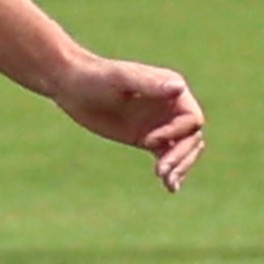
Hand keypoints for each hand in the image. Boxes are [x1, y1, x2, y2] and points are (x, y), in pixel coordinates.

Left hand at [57, 55, 204, 191]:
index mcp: (173, 89)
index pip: (191, 119)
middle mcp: (171, 107)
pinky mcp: (147, 139)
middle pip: (191, 138)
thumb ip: (149, 84)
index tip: (149, 140)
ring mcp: (160, 124)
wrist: (72, 86)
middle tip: (161, 171)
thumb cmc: (96, 77)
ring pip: (183, 149)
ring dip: (180, 166)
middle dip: (181, 156)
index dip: (176, 132)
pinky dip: (171, 171)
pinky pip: (167, 156)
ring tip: (168, 183)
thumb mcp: (121, 79)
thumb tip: (179, 88)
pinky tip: (170, 187)